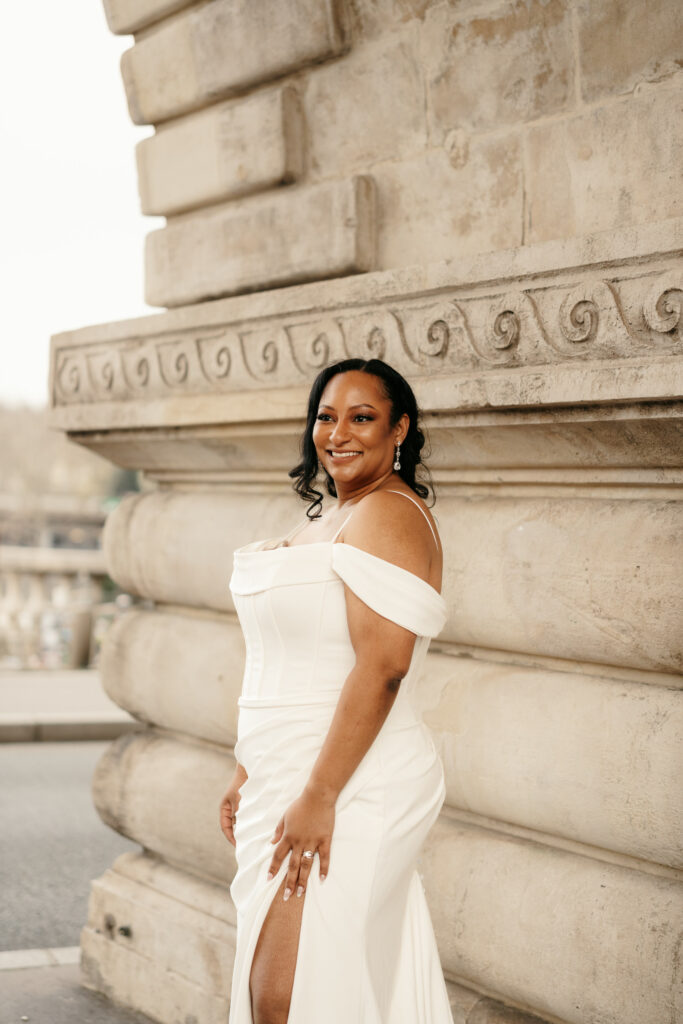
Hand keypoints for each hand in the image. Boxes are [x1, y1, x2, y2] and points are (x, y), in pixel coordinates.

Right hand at [219, 763, 247, 846]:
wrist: (250, 769)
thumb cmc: (242, 784)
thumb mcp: (239, 800)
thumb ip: (238, 814)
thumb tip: (239, 829)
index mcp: (224, 808)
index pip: (225, 828)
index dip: (231, 838)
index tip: (238, 845)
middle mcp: (230, 809)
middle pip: (233, 827)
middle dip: (239, 836)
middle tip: (247, 845)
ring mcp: (238, 807)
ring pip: (241, 822)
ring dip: (246, 829)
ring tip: (254, 838)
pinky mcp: (247, 804)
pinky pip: (248, 817)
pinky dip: (251, 822)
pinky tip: (259, 827)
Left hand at [267, 784, 335, 898]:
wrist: (318, 796)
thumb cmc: (301, 804)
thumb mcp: (285, 816)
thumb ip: (278, 830)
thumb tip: (271, 843)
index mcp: (288, 836)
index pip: (278, 856)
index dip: (273, 868)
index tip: (269, 879)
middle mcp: (299, 841)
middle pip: (292, 865)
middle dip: (289, 882)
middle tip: (287, 896)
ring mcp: (313, 841)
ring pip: (307, 865)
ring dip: (303, 880)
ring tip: (301, 893)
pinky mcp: (325, 839)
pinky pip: (325, 857)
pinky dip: (324, 868)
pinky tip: (322, 879)